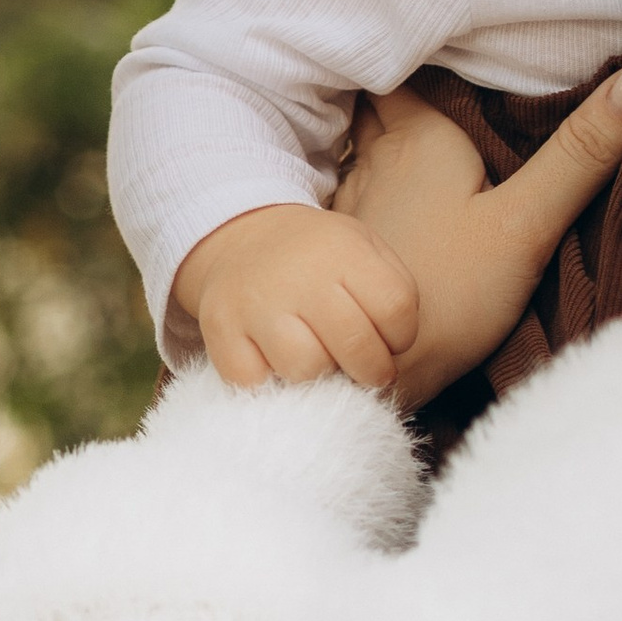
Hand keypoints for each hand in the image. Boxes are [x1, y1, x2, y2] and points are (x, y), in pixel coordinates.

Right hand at [174, 201, 420, 390]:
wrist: (242, 237)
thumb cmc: (318, 256)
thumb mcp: (363, 248)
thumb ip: (392, 292)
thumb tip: (394, 355)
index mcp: (342, 250)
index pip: (396, 310)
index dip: (401, 336)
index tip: (389, 339)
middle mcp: (298, 276)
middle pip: (356, 348)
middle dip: (371, 370)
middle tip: (364, 368)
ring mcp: (255, 305)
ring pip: (306, 370)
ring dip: (320, 376)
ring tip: (319, 360)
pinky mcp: (220, 332)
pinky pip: (255, 383)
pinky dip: (270, 383)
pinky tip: (277, 364)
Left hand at [336, 64, 621, 404]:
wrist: (367, 373)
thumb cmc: (447, 294)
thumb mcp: (526, 222)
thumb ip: (579, 155)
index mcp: (417, 138)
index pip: (405, 70)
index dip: (418, 48)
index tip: (449, 36)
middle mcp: (374, 159)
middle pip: (380, 104)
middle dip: (401, 87)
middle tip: (440, 78)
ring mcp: (352, 204)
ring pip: (362, 148)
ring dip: (384, 136)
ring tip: (425, 131)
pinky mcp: (345, 249)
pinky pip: (356, 195)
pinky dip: (376, 185)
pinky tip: (400, 202)